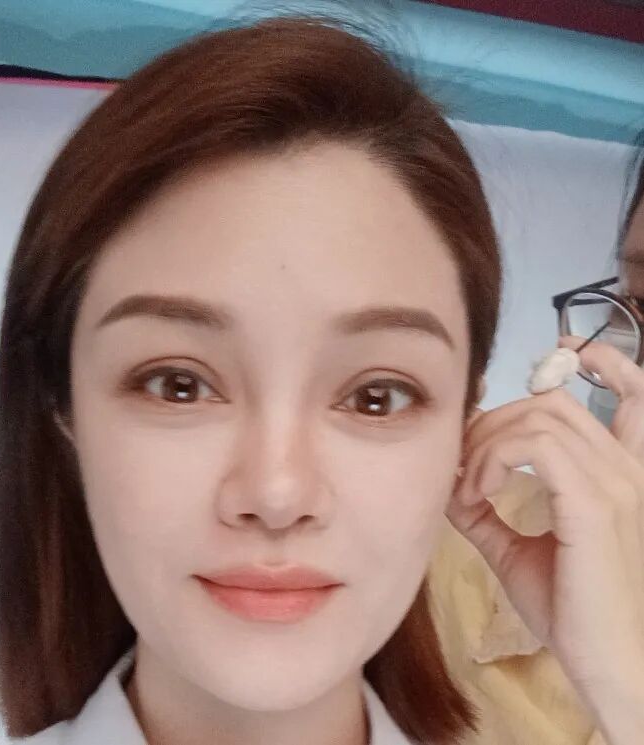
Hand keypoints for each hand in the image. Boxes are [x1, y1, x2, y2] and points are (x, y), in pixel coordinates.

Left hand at [445, 336, 643, 738]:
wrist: (610, 665)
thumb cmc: (570, 610)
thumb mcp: (517, 549)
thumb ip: (486, 510)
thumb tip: (448, 481)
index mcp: (620, 474)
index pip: (633, 396)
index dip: (602, 364)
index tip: (555, 356)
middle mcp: (626, 469)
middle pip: (549, 402)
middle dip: (492, 421)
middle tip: (463, 465)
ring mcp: (617, 483)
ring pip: (538, 417)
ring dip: (486, 442)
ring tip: (468, 488)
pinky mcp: (596, 504)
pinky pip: (535, 446)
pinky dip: (493, 459)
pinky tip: (477, 493)